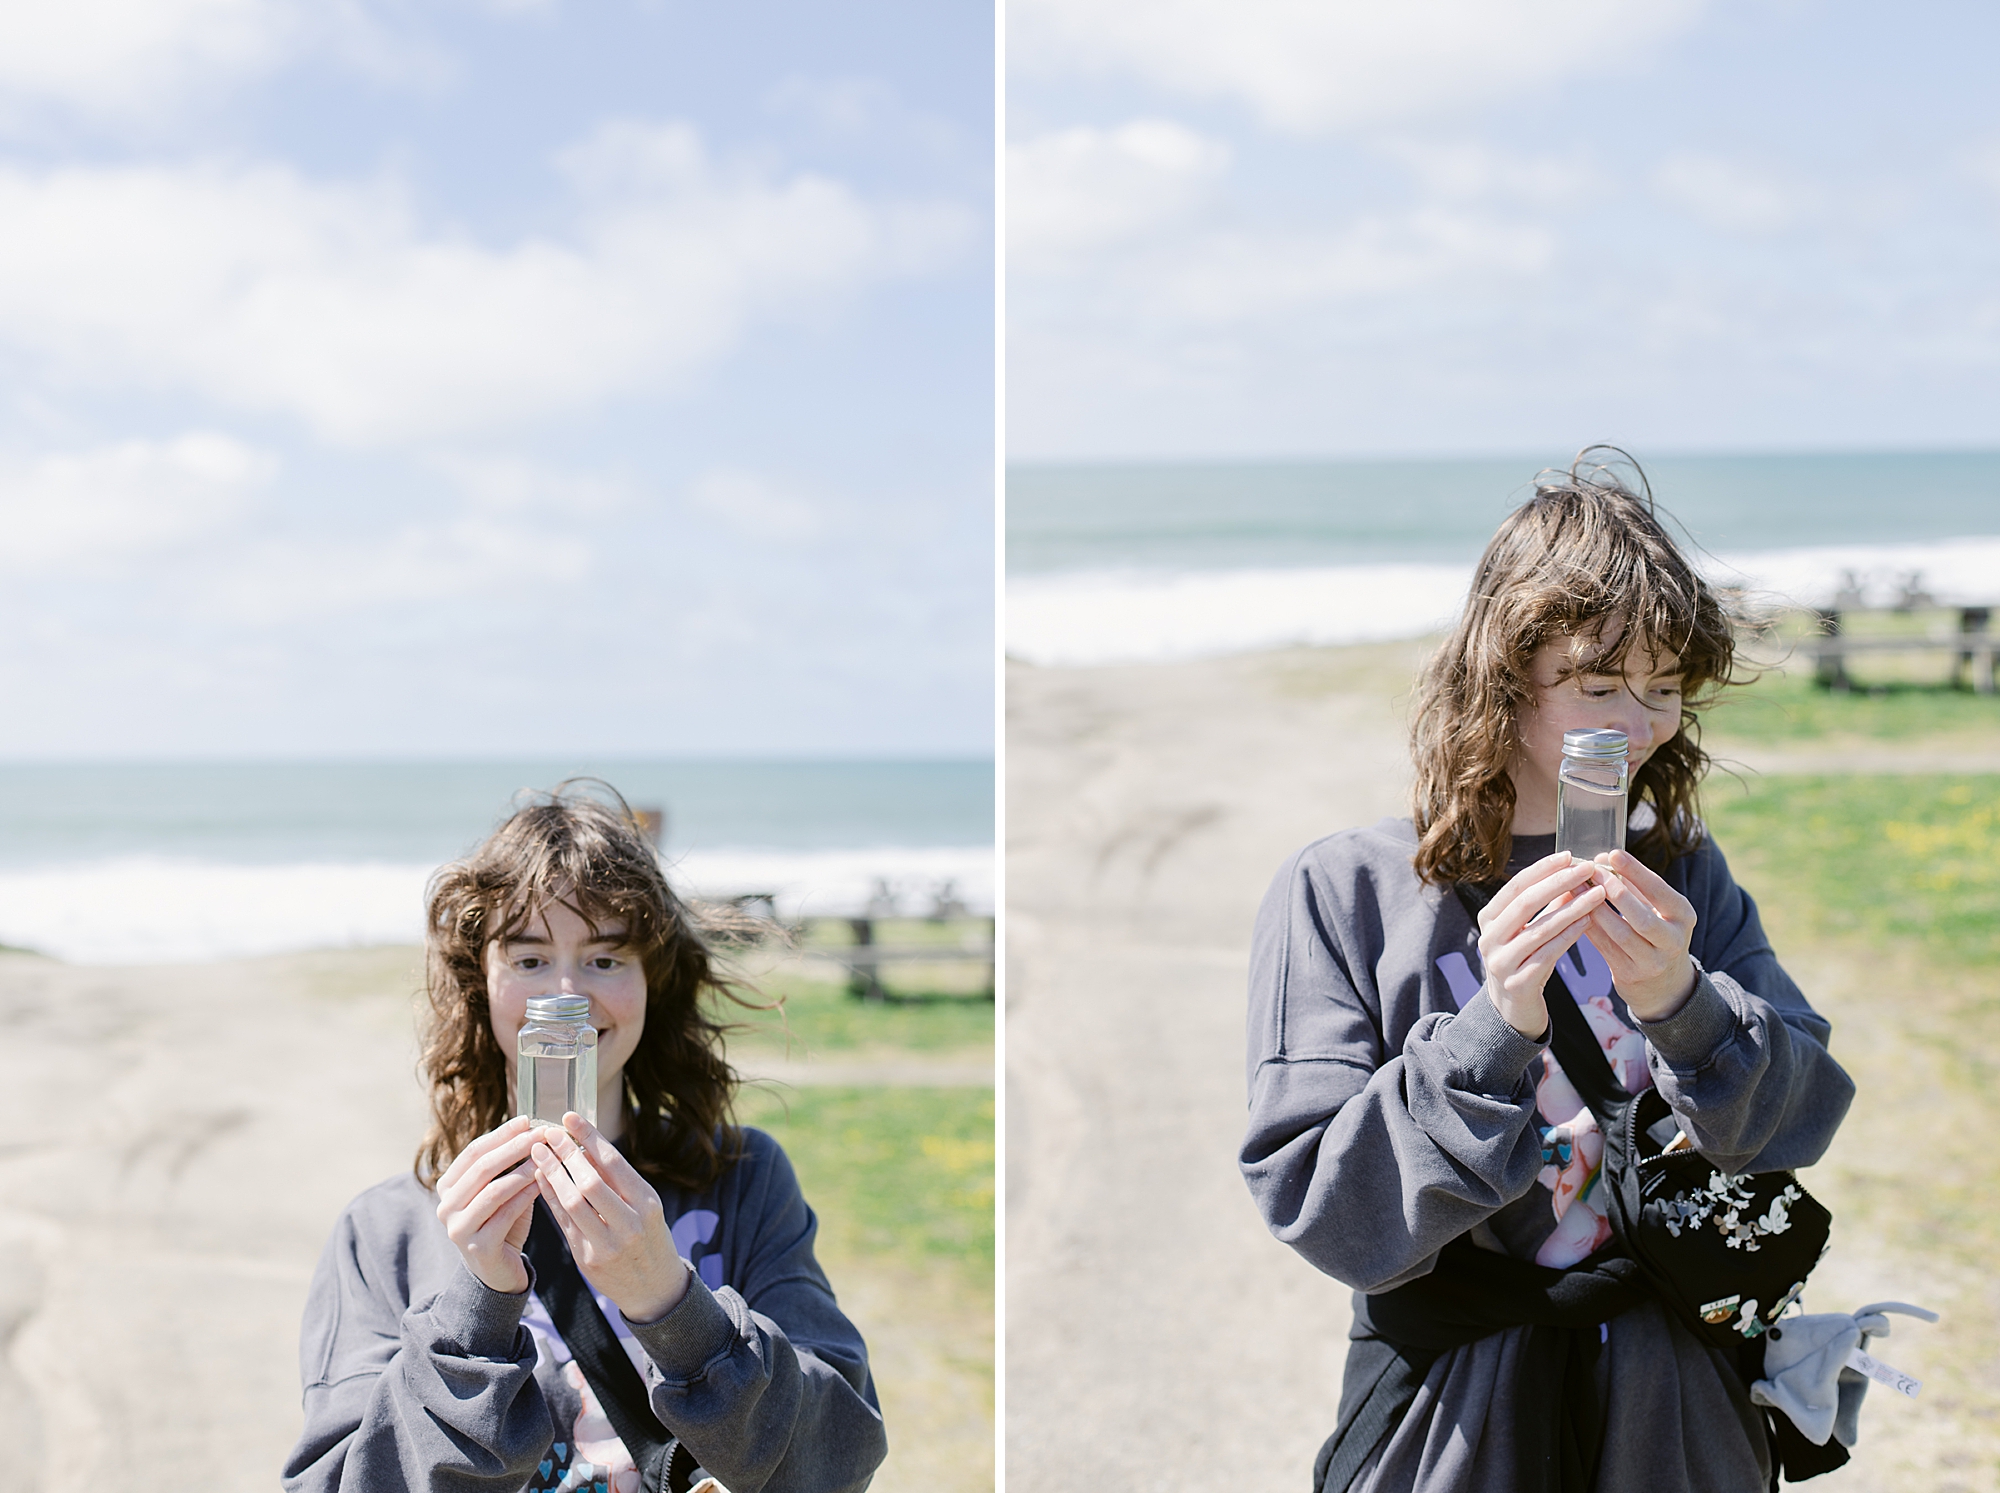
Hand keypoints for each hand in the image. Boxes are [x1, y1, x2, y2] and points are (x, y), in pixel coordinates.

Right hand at [435, 1115, 542, 1293]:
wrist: (498, 1271)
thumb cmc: (503, 1221)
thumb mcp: (501, 1189)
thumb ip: (506, 1164)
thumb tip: (529, 1126)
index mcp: (448, 1187)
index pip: (473, 1152)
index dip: (501, 1134)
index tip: (527, 1119)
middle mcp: (445, 1206)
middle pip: (482, 1168)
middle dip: (515, 1147)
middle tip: (541, 1133)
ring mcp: (458, 1228)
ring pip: (494, 1190)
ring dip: (523, 1170)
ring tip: (546, 1156)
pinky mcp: (477, 1247)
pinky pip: (506, 1214)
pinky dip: (526, 1195)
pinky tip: (544, 1182)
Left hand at [532, 1113, 689, 1324]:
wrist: (655, 1288)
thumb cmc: (649, 1236)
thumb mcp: (646, 1206)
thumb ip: (617, 1182)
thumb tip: (583, 1146)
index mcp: (647, 1204)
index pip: (613, 1163)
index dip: (589, 1137)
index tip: (569, 1118)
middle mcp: (629, 1224)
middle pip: (590, 1182)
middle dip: (565, 1154)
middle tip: (548, 1133)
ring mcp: (607, 1245)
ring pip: (572, 1203)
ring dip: (552, 1174)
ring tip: (539, 1153)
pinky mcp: (588, 1259)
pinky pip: (564, 1223)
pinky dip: (551, 1198)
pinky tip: (540, 1180)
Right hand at [1475, 851, 1609, 1039]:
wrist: (1510, 1010)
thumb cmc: (1523, 961)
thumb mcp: (1527, 931)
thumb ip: (1545, 906)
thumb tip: (1571, 873)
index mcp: (1488, 919)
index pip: (1515, 886)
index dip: (1542, 869)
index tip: (1569, 855)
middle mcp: (1489, 939)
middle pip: (1525, 903)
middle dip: (1559, 883)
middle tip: (1587, 868)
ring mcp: (1501, 962)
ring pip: (1540, 929)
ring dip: (1572, 909)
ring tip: (1598, 894)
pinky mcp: (1518, 984)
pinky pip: (1548, 955)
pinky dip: (1569, 937)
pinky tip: (1589, 923)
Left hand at [1582, 849, 1697, 1020]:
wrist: (1665, 985)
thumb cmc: (1657, 933)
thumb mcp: (1659, 909)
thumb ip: (1634, 886)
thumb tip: (1603, 858)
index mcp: (1684, 916)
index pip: (1659, 891)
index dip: (1636, 872)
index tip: (1613, 854)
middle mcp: (1673, 940)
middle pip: (1640, 916)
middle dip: (1614, 891)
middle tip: (1591, 871)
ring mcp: (1652, 962)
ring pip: (1619, 933)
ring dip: (1594, 908)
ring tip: (1576, 887)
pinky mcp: (1630, 975)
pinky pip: (1603, 946)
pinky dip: (1587, 925)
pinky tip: (1572, 909)